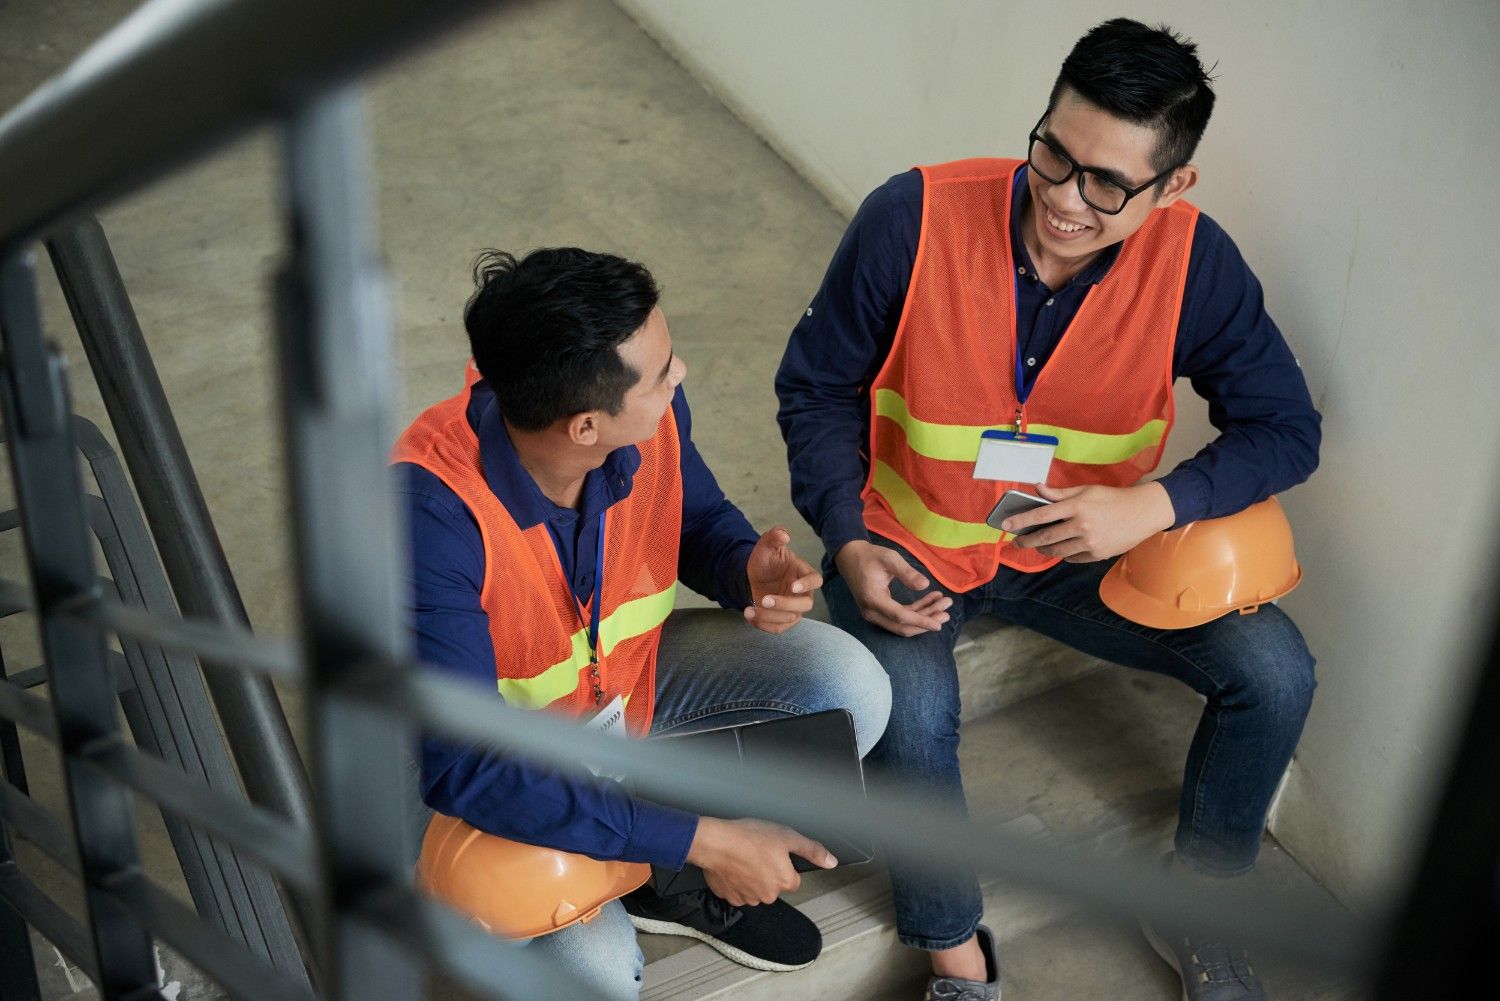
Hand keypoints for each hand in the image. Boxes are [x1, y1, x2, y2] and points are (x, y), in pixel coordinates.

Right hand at [686, 817, 834, 905]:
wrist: (715, 842)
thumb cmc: (749, 837)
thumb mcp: (787, 836)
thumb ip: (812, 850)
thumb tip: (831, 862)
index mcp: (785, 882)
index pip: (792, 878)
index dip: (784, 863)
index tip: (773, 851)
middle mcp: (768, 896)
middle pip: (774, 885)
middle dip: (767, 871)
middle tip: (757, 851)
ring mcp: (747, 898)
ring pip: (755, 888)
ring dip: (751, 877)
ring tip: (743, 856)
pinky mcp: (729, 897)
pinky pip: (737, 890)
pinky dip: (735, 880)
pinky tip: (731, 865)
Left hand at [745, 526, 821, 633]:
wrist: (754, 575)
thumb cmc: (766, 559)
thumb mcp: (766, 545)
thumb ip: (774, 536)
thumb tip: (784, 535)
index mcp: (803, 573)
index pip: (815, 580)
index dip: (807, 585)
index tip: (793, 587)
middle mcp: (802, 593)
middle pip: (805, 605)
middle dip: (785, 604)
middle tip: (764, 599)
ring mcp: (794, 608)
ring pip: (790, 619)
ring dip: (770, 618)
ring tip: (749, 611)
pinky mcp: (783, 619)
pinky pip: (778, 628)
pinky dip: (764, 626)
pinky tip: (750, 616)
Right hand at [834, 540, 951, 637]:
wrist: (850, 557)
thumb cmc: (870, 556)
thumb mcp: (889, 558)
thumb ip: (907, 572)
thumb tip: (925, 585)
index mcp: (873, 599)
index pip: (901, 617)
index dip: (921, 621)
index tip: (939, 624)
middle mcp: (872, 612)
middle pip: (903, 626)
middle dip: (926, 621)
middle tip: (947, 612)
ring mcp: (873, 614)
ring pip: (902, 624)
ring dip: (923, 616)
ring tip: (943, 604)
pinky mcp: (878, 611)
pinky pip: (899, 617)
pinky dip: (916, 611)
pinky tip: (931, 600)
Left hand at [1005, 482, 1175, 561]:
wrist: (1144, 513)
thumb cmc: (1112, 498)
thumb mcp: (1086, 490)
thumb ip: (1059, 493)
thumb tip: (1037, 489)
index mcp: (1077, 506)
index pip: (1041, 516)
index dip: (1020, 521)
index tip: (1005, 526)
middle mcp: (1082, 526)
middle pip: (1045, 538)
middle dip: (1027, 541)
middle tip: (1017, 542)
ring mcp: (1090, 543)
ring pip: (1057, 551)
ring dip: (1044, 549)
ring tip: (1038, 545)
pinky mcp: (1097, 555)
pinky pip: (1072, 558)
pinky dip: (1064, 554)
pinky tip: (1062, 548)